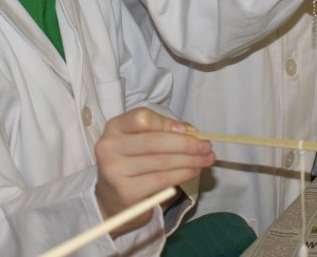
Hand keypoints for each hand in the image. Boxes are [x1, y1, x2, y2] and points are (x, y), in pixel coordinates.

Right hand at [94, 108, 214, 236]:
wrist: (113, 198)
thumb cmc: (133, 161)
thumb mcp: (142, 140)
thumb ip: (164, 130)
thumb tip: (191, 132)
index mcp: (114, 127)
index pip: (142, 118)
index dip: (166, 123)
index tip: (187, 130)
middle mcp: (109, 147)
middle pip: (154, 141)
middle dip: (186, 144)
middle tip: (207, 147)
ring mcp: (114, 171)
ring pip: (161, 162)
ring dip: (190, 160)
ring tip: (206, 159)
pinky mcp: (125, 192)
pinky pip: (161, 180)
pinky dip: (183, 174)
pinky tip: (194, 171)